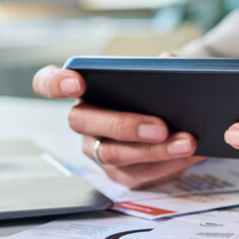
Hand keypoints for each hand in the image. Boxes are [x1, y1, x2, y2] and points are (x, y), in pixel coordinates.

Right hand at [32, 54, 202, 188]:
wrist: (178, 119)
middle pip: (85, 123)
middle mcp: (83, 120)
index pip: (48, 83)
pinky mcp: (118, 174)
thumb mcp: (162, 73)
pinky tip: (190, 155)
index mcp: (84, 89)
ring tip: (187, 142)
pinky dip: (168, 164)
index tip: (77, 81)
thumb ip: (161, 65)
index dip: (55, 82)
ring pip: (114, 154)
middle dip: (124, 125)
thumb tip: (169, 64)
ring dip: (154, 150)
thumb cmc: (158, 92)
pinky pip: (137, 174)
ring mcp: (96, 150)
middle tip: (160, 126)